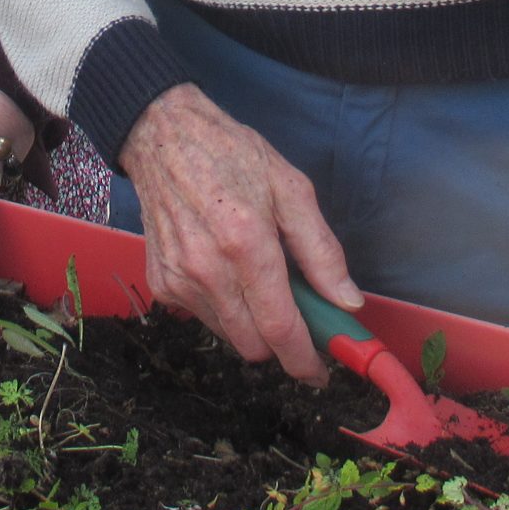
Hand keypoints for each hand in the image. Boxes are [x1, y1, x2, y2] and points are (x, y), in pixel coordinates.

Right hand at [121, 83, 359, 384]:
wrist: (162, 137)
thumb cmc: (232, 155)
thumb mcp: (292, 189)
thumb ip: (322, 251)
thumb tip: (347, 302)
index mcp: (247, 243)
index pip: (280, 328)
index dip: (305, 360)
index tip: (321, 371)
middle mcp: (208, 269)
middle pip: (254, 345)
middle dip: (281, 343)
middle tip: (298, 315)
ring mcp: (180, 279)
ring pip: (229, 335)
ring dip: (252, 324)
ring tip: (258, 281)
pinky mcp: (161, 282)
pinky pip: (203, 317)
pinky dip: (224, 308)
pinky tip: (227, 271)